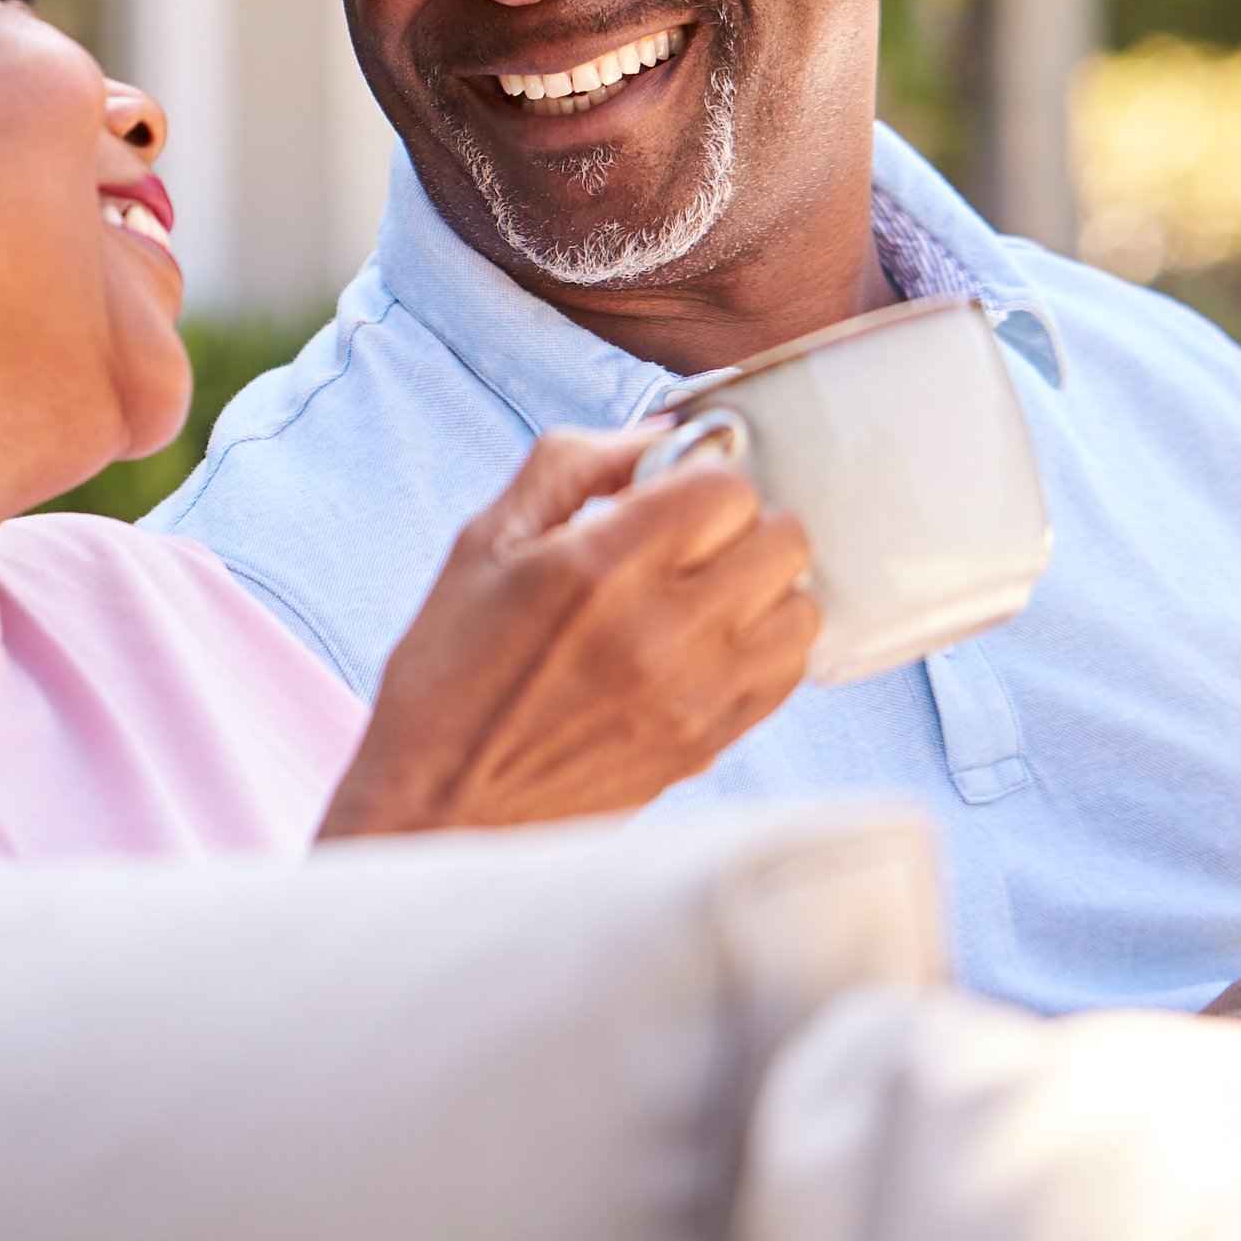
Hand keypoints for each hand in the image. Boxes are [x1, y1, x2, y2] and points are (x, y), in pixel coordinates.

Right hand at [317, 423, 816, 839]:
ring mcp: (694, 696)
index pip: (726, 487)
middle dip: (742, 524)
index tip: (668, 496)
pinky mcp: (709, 746)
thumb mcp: (484, 542)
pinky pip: (788, 675)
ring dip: (764, 589)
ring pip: (800, 608)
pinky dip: (766, 647)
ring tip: (711, 596)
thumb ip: (573, 465)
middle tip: (694, 541)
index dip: (700, 477)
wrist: (439, 806)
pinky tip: (714, 646)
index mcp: (596, 567)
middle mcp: (658, 632)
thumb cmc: (450, 673)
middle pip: (783, 540)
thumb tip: (662, 433)